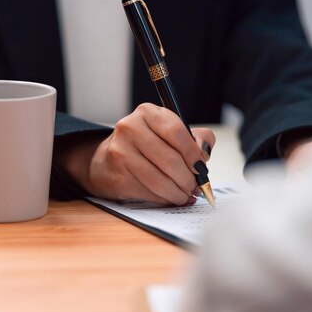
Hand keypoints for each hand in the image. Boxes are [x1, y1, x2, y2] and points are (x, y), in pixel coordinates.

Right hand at [60, 103, 215, 205]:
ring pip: (160, 180)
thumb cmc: (145, 145)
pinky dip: (165, 199)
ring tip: (186, 195)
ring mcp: (121, 153)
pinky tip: (171, 198)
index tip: (201, 167)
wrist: (107, 160)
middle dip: (188, 178)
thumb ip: (194, 138)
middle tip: (196, 187)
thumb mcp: (168, 132)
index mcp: (147, 112)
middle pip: (170, 159)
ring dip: (178, 192)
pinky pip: (149, 193)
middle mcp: (130, 128)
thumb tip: (204, 152)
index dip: (193, 152)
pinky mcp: (118, 176)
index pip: (176, 131)